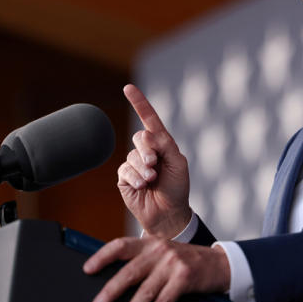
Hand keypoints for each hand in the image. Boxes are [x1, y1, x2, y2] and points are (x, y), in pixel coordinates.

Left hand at [83, 236, 229, 301]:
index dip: (102, 257)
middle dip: (111, 290)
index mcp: (151, 242)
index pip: (121, 246)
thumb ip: (144, 258)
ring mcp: (173, 263)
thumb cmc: (188, 261)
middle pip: (129, 271)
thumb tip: (116, 277)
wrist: (220, 263)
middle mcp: (160, 250)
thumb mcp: (165, 252)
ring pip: (146, 290)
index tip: (87, 270)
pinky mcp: (185, 278)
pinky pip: (164, 301)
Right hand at [118, 84, 191, 236]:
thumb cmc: (177, 188)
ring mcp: (135, 164)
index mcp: (162, 144)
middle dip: (148, 150)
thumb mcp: (178, 163)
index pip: (149, 119)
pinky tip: (142, 186)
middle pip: (140, 137)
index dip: (139, 102)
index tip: (128, 88)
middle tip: (155, 164)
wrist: (169, 213)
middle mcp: (147, 151)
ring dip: (144, 168)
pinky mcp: (125, 177)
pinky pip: (125, 170)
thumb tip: (146, 135)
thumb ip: (165, 145)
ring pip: (132, 155)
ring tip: (152, 180)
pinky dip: (135, 178)